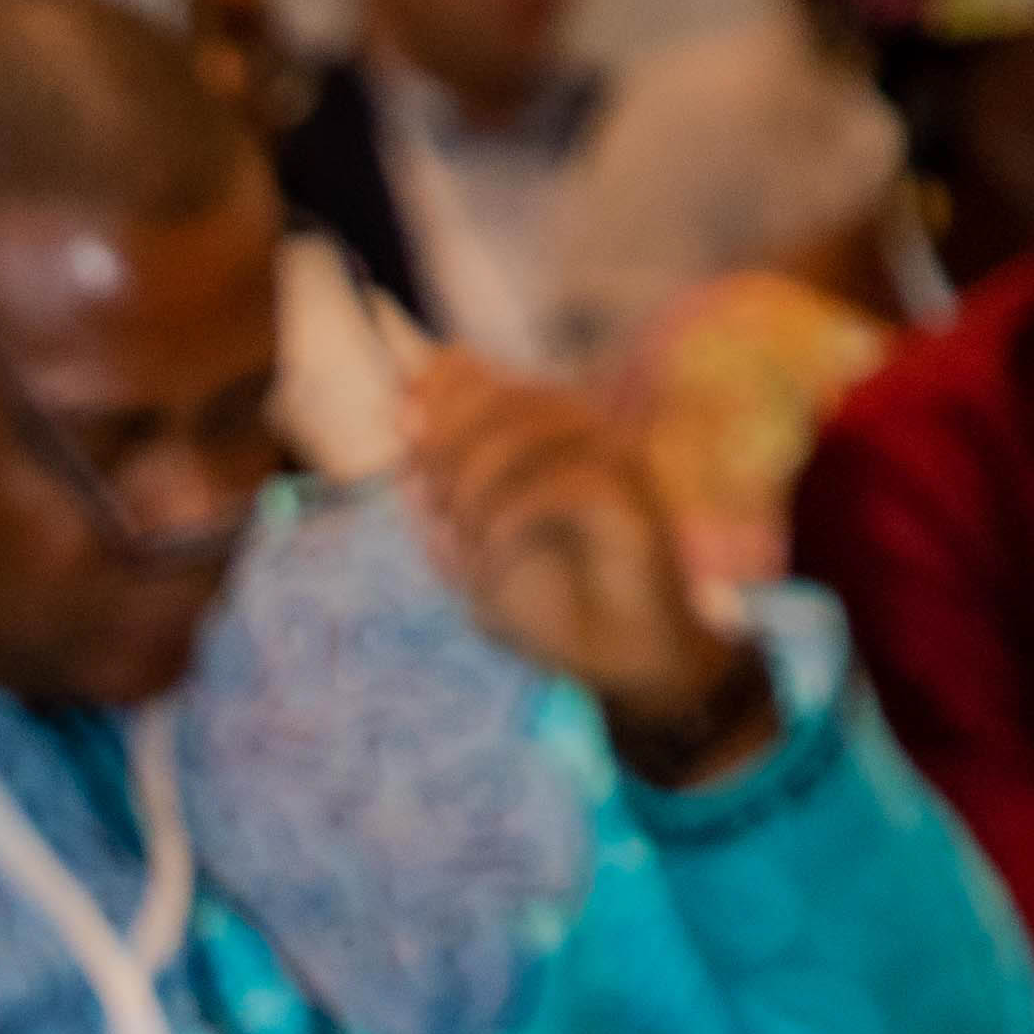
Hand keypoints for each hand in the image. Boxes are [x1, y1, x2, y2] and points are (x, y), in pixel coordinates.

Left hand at [398, 348, 769, 782]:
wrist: (618, 660)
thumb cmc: (550, 607)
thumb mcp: (469, 552)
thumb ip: (436, 492)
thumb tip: (404, 427)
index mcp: (533, 431)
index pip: (472, 373)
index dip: (432, 388)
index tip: (401, 426)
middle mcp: (576, 429)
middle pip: (494, 395)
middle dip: (445, 446)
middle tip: (432, 505)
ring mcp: (610, 456)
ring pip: (525, 431)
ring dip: (475, 486)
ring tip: (463, 539)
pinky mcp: (632, 496)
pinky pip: (559, 484)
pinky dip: (511, 520)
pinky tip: (493, 553)